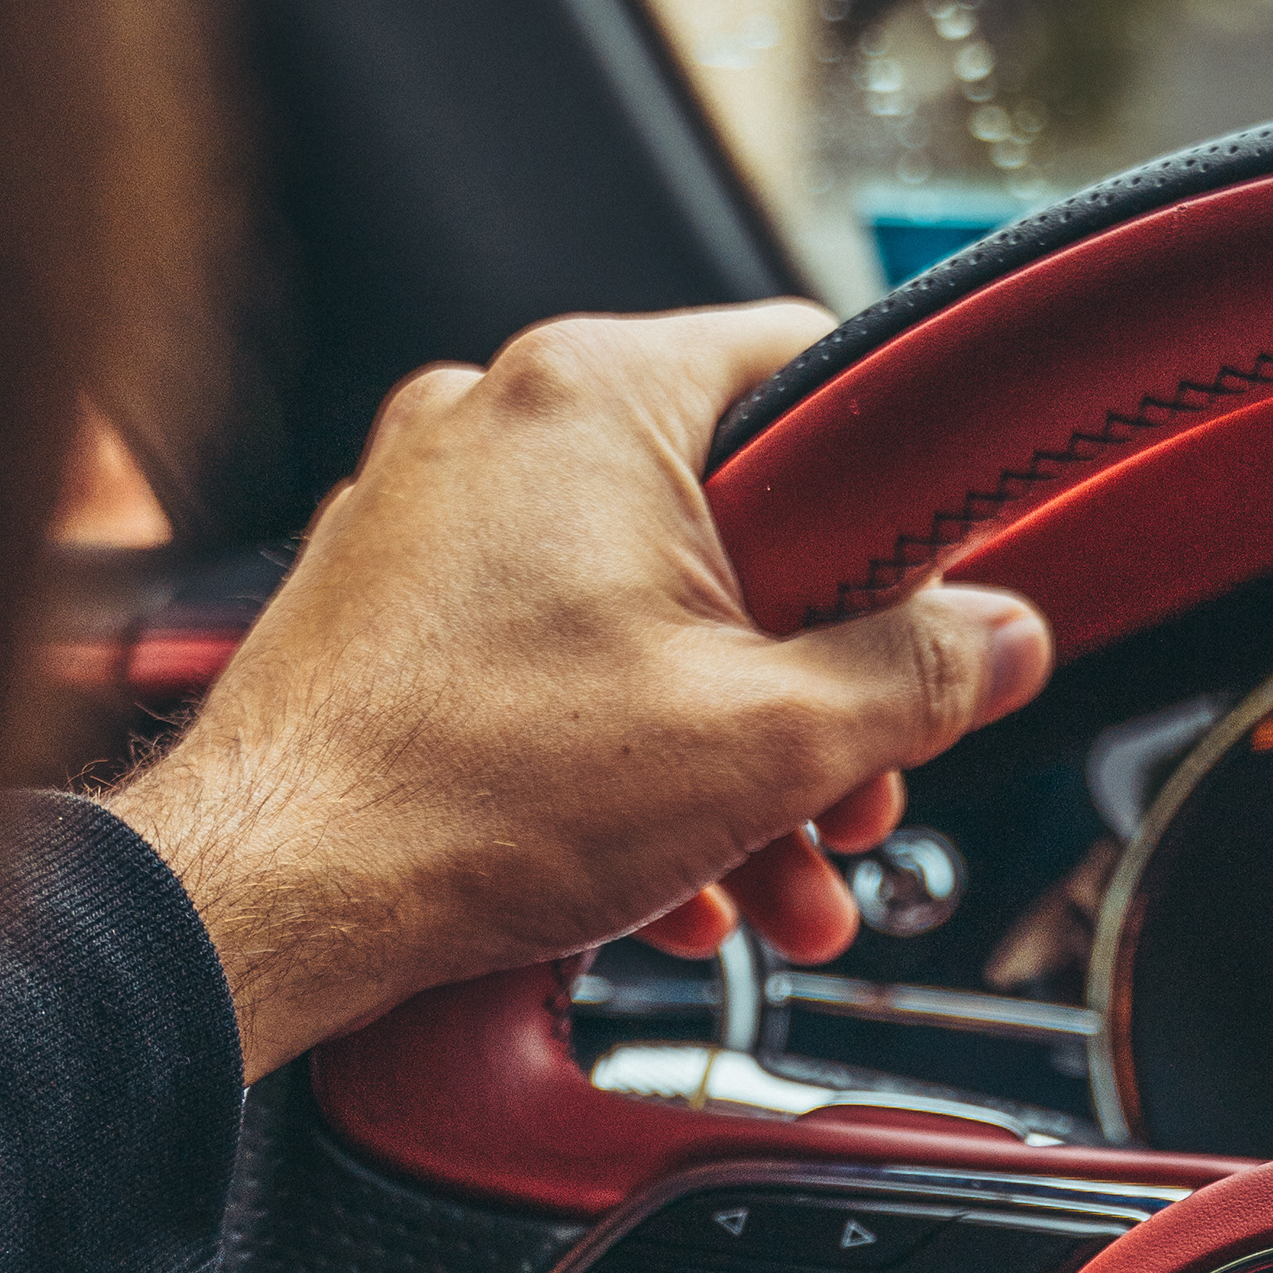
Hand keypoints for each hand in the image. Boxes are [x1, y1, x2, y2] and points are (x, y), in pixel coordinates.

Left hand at [97, 302, 1053, 1080]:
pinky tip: (664, 879)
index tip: (937, 604)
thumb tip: (1003, 639)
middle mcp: (499, 421)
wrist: (269, 896)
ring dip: (734, 756)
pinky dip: (624, 760)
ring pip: (646, 614)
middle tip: (855, 795)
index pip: (820, 376)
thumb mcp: (766, 740)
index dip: (907, 505)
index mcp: (597, 393)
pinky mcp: (386, 609)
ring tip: (775, 880)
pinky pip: (551, 661)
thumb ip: (916, 675)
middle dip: (818, 690)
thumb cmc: (470, 794)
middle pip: (739, 526)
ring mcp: (428, 515)